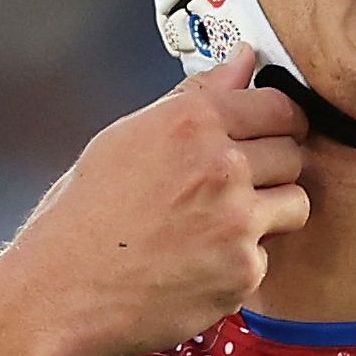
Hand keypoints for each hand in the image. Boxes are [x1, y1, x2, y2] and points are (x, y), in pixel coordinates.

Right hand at [0, 46, 309, 355]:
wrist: (60, 294)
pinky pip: (268, 255)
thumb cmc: (83, 217)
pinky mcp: (244, 269)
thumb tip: (244, 61)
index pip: (279, 105)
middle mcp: (220, 165)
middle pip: (293, 153)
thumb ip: (196, 97)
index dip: (278, 121)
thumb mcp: (126, 138)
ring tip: (219, 225)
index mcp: (190, 122)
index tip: (272, 134)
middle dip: (272, 168)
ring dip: (270, 213)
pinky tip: (199, 263)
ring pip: (294, 203)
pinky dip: (241, 261)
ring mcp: (237, 220)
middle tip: (233, 188)